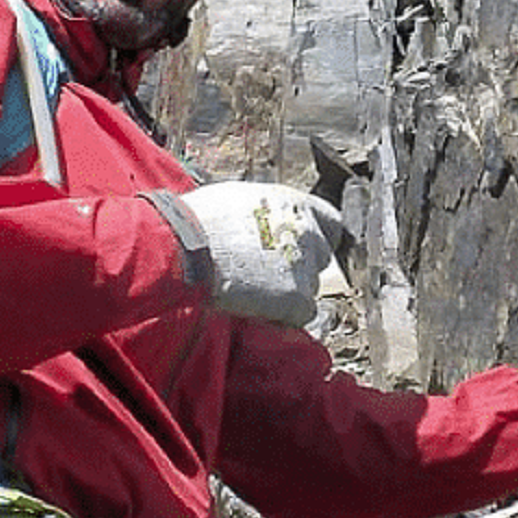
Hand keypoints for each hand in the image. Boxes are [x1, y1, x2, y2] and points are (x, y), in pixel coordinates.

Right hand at [178, 181, 343, 326]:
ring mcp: (306, 266)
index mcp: (295, 204)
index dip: (314, 239)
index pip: (331, 223)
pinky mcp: (297, 299)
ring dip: (287, 293)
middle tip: (266, 275)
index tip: (297, 249)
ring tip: (250, 291)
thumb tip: (262, 222)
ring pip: (310, 288)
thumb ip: (264, 212)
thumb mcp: (237, 200)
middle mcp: (308, 232)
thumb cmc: (197, 222)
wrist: (185, 251)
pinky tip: (254, 308)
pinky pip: (299, 315)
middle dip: (299, 268)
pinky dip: (282, 317)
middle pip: (320, 257)